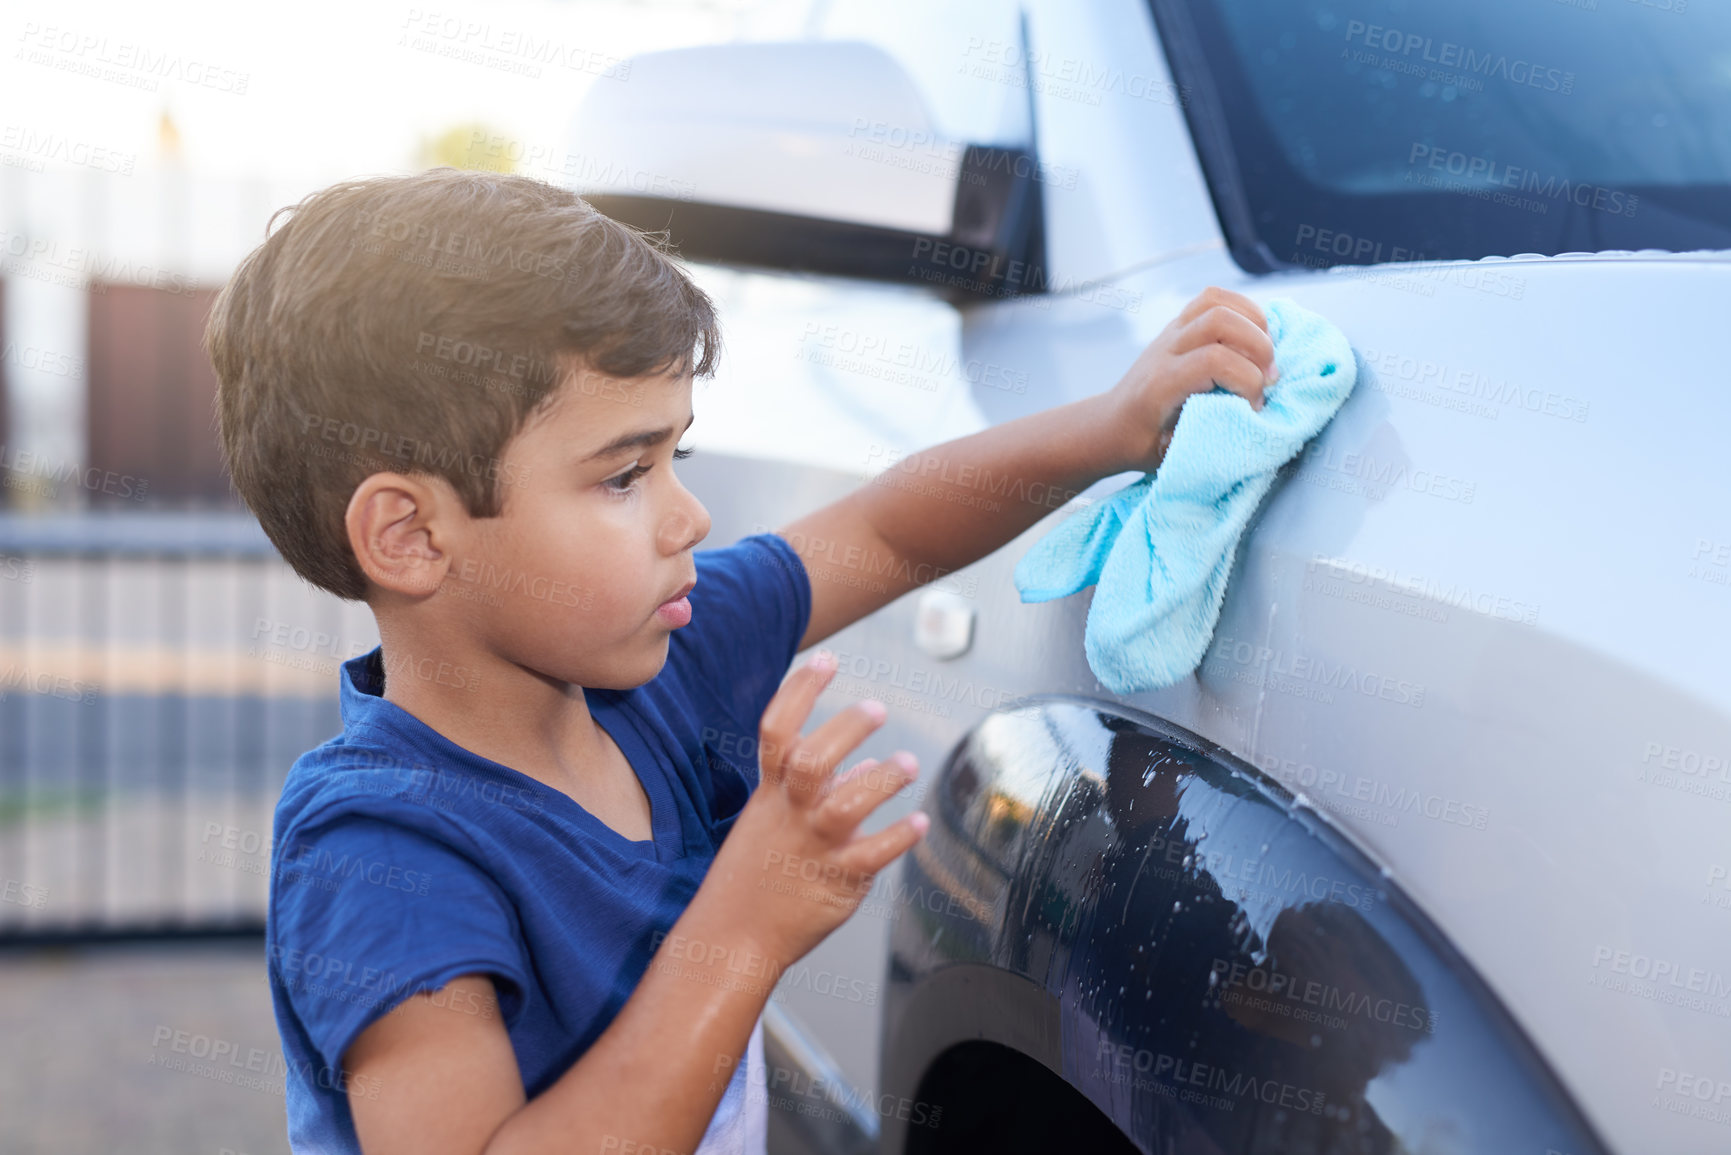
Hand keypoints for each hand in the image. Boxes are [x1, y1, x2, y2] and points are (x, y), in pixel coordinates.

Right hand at [697, 650, 926, 968]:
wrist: (733, 939)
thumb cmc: (756, 876)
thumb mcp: (774, 823)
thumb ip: (821, 792)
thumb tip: (868, 766)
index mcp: (771, 795)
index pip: (777, 730)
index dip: (800, 690)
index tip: (827, 659)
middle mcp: (791, 815)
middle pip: (809, 761)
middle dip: (844, 730)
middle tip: (876, 708)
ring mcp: (813, 848)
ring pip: (846, 806)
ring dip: (882, 781)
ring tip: (908, 763)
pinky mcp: (836, 882)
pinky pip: (871, 856)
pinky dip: (898, 837)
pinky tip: (919, 822)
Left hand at [1103, 286, 1276, 473]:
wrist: (1112, 425)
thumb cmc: (1144, 444)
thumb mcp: (1174, 452)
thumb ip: (1209, 434)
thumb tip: (1251, 419)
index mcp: (1161, 384)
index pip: (1214, 361)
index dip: (1247, 381)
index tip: (1254, 407)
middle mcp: (1165, 350)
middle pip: (1219, 321)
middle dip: (1258, 347)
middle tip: (1270, 378)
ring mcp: (1170, 333)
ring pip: (1216, 302)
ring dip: (1254, 323)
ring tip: (1266, 355)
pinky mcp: (1178, 325)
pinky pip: (1212, 298)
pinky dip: (1243, 309)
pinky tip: (1255, 335)